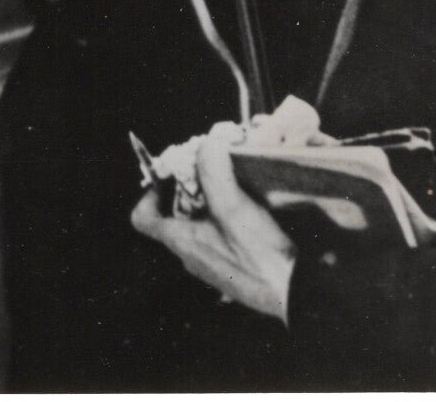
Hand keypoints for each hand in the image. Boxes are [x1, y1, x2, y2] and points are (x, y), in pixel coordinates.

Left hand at [130, 122, 296, 323]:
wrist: (293, 295)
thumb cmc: (257, 255)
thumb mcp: (232, 206)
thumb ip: (214, 170)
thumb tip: (209, 141)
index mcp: (181, 241)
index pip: (142, 218)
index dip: (148, 194)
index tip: (169, 177)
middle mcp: (191, 256)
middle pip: (173, 216)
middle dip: (188, 190)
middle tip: (209, 172)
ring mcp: (212, 265)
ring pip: (199, 226)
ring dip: (211, 203)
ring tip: (232, 186)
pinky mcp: (234, 269)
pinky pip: (220, 239)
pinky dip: (228, 220)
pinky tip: (251, 211)